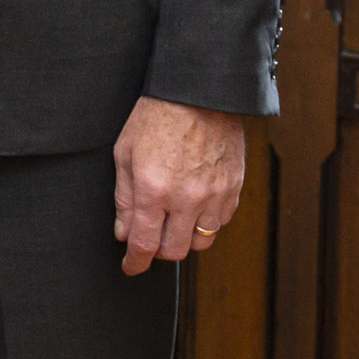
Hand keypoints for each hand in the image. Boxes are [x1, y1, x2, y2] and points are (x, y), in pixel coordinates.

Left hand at [111, 98, 247, 274]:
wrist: (199, 92)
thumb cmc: (156, 117)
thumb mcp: (125, 153)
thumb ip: (124, 198)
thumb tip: (123, 233)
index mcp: (154, 190)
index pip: (145, 244)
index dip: (135, 263)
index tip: (130, 267)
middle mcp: (187, 199)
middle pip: (175, 251)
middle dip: (158, 251)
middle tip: (149, 239)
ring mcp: (215, 195)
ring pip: (202, 241)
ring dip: (184, 238)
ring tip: (172, 221)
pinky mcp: (234, 187)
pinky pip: (221, 221)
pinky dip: (205, 222)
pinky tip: (193, 206)